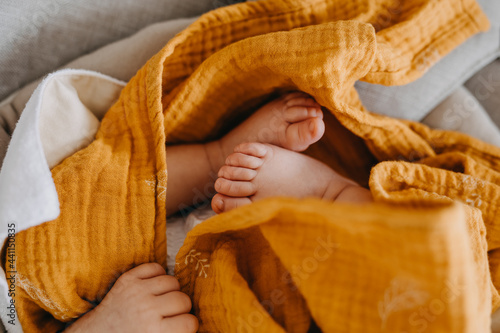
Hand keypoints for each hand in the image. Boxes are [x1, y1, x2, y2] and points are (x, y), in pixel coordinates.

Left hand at [65, 263, 197, 332]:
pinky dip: (158, 274)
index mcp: (154, 331)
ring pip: (172, 281)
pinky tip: (154, 286)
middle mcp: (147, 310)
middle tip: (172, 313)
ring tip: (163, 298)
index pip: (190, 322)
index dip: (189, 324)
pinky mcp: (128, 279)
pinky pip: (155, 267)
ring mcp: (137, 291)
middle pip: (183, 299)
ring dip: (171, 290)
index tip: (182, 325)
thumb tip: (192, 324)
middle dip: (181, 307)